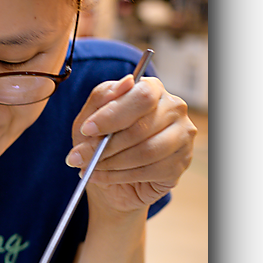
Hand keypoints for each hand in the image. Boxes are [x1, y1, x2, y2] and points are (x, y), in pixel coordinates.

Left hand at [67, 70, 195, 212]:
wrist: (113, 179)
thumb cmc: (102, 141)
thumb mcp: (90, 118)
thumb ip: (102, 97)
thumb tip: (125, 82)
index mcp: (152, 89)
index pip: (141, 95)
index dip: (112, 114)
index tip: (87, 129)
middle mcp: (174, 108)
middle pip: (142, 126)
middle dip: (107, 145)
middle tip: (80, 157)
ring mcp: (182, 136)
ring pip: (147, 151)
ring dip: (112, 162)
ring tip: (91, 167)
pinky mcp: (181, 162)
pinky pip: (150, 171)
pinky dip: (120, 176)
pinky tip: (102, 176)